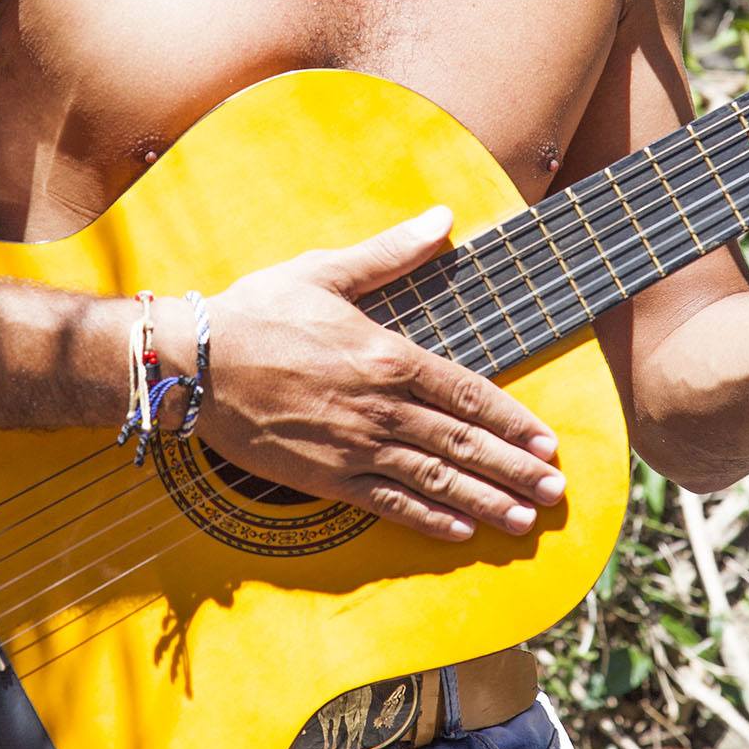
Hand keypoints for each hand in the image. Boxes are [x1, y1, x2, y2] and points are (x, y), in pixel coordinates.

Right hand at [180, 205, 564, 543]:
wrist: (194, 364)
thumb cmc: (257, 312)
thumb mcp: (326, 272)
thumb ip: (391, 253)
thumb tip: (443, 218)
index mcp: (387, 355)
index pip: (467, 392)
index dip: (511, 420)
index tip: (545, 441)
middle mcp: (380, 407)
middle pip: (462, 443)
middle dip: (514, 469)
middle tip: (555, 491)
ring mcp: (355, 447)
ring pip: (434, 479)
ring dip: (485, 500)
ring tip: (524, 520)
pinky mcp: (325, 478)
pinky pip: (388, 503)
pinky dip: (427, 518)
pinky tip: (459, 530)